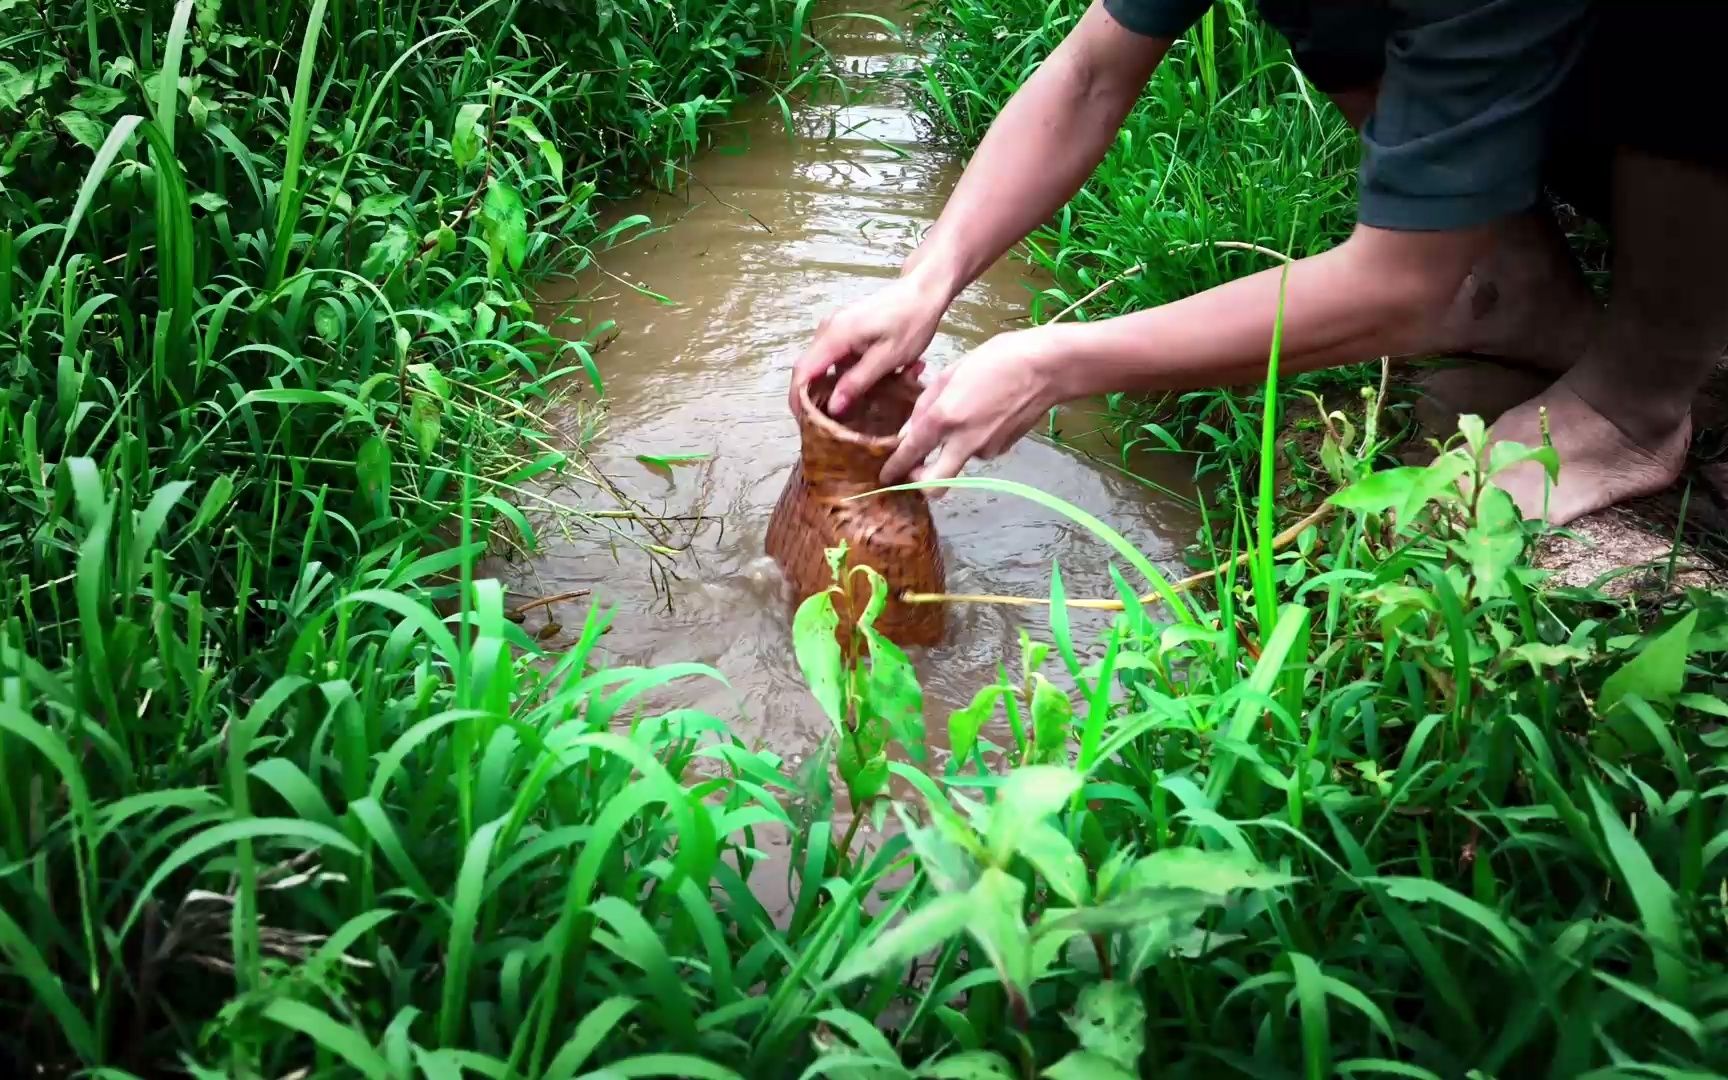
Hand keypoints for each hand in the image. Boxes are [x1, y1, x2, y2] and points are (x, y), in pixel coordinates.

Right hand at [790, 264, 953, 416]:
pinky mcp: (846, 328)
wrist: (924, 290)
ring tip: (848, 410)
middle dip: (813, 398)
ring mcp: (836, 327)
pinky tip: (863, 387)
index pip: (803, 372)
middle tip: (827, 425)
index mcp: (836, 335)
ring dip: (831, 387)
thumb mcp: (888, 358)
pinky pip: (836, 356)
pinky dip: (843, 374)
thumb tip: (833, 408)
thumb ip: (858, 382)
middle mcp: (828, 329)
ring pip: (822, 364)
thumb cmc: (911, 322)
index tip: (805, 424)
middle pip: (808, 369)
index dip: (798, 400)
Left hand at [881, 327, 1067, 485]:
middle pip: (934, 485)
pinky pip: (978, 449)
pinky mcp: (1003, 449)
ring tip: (967, 412)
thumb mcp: (952, 372)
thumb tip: (908, 432)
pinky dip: (974, 438)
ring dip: (953, 447)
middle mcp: (963, 441)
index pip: (911, 452)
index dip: (895, 467)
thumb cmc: (997, 358)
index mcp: (945, 417)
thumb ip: (925, 405)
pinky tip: (986, 413)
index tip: (886, 475)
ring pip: (957, 459)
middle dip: (920, 484)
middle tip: (913, 473)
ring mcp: (985, 449)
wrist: (1047, 367)